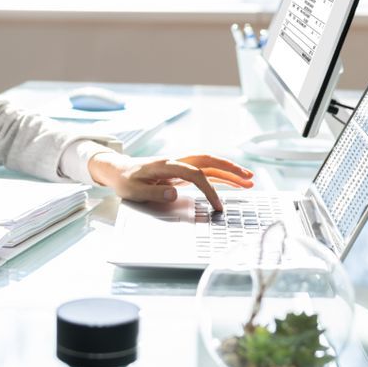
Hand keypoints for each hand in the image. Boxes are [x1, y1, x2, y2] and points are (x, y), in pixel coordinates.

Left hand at [87, 151, 253, 211]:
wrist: (118, 170)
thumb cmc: (125, 180)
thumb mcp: (134, 190)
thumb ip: (154, 192)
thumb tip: (174, 193)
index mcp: (166, 165)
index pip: (195, 175)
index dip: (209, 189)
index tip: (218, 206)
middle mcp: (176, 161)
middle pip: (208, 161)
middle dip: (230, 168)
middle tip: (249, 177)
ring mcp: (180, 165)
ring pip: (209, 164)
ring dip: (229, 171)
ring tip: (249, 180)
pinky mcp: (181, 171)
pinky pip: (204, 171)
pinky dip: (220, 176)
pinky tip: (232, 182)